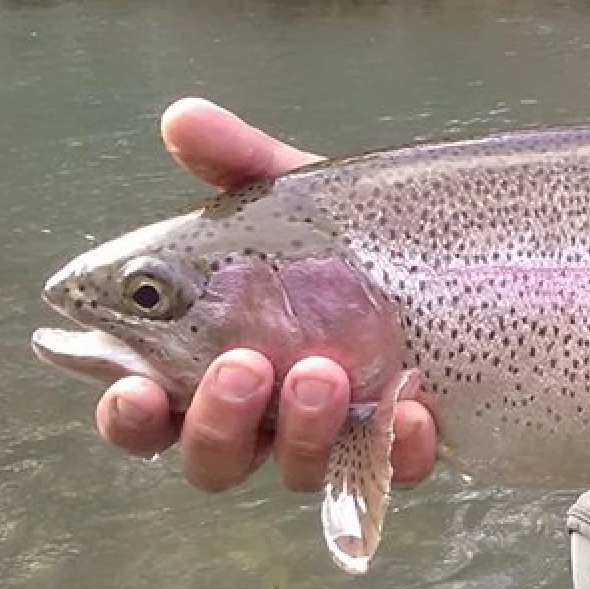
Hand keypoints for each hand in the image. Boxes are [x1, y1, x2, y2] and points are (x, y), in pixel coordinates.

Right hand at [93, 98, 438, 492]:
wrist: (459, 259)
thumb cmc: (348, 243)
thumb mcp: (300, 199)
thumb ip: (239, 163)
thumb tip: (183, 118)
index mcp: (211, 361)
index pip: (147, 411)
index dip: (130, 413)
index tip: (135, 386)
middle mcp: (261, 416)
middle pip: (211, 459)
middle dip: (217, 421)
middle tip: (243, 366)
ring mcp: (330, 439)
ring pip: (293, 470)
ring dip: (300, 428)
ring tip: (323, 371)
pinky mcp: (399, 447)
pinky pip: (391, 468)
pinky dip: (396, 445)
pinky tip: (408, 406)